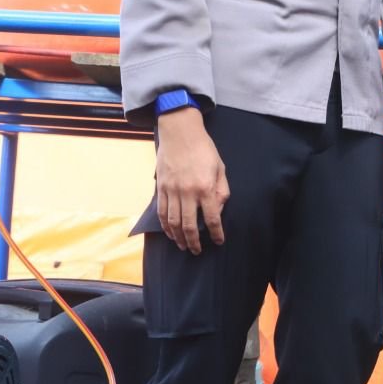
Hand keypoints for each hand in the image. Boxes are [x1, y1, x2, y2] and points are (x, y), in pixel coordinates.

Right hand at [154, 108, 227, 253]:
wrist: (180, 132)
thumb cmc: (204, 149)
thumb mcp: (220, 168)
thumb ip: (222, 191)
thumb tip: (218, 209)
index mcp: (205, 187)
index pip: (212, 218)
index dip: (215, 233)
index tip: (218, 241)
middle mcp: (188, 192)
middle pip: (189, 225)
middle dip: (194, 242)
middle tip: (197, 251)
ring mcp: (171, 190)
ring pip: (173, 222)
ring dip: (178, 237)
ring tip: (183, 246)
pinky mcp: (161, 187)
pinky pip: (162, 212)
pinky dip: (165, 225)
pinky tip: (170, 232)